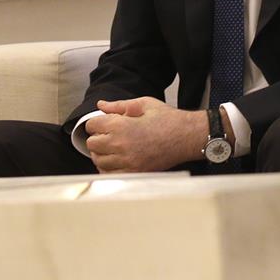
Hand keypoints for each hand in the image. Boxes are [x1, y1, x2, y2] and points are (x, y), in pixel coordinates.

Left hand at [84, 97, 205, 173]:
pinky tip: (117, 161)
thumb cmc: (168, 119)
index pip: (91, 126)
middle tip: (107, 135)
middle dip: (97, 138)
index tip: (103, 124)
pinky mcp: (136, 173)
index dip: (96, 123)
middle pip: (92, 144)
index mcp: (120, 126)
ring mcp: (128, 162)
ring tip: (112, 148)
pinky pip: (111, 175)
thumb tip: (101, 104)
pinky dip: (109, 169)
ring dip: (102, 154)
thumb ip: (118, 105)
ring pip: (99, 161)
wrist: (188, 137)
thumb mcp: (143, 104)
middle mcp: (121, 145)